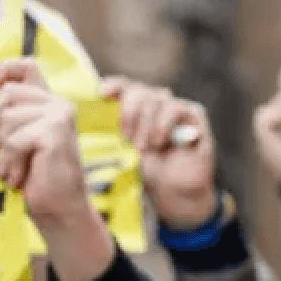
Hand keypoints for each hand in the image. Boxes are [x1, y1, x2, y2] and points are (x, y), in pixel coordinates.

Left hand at [0, 59, 113, 280]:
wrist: (60, 211)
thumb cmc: (37, 180)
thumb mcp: (20, 141)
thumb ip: (12, 116)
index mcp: (49, 103)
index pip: (27, 67)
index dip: (4, 70)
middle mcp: (57, 105)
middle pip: (7, 94)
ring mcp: (59, 116)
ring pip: (8, 118)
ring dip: (4, 151)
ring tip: (13, 171)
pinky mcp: (55, 132)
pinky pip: (15, 139)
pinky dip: (11, 162)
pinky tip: (18, 178)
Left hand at [100, 77, 215, 230]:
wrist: (175, 193)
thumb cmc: (147, 173)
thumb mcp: (123, 154)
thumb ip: (110, 137)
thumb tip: (86, 125)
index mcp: (134, 108)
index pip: (122, 87)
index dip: (112, 86)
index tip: (101, 95)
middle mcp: (154, 103)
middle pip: (138, 90)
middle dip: (128, 112)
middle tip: (126, 137)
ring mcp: (174, 107)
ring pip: (155, 98)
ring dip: (146, 123)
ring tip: (143, 148)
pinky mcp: (194, 115)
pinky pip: (175, 108)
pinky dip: (163, 124)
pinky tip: (159, 142)